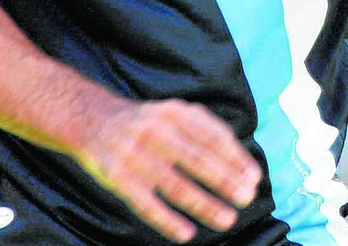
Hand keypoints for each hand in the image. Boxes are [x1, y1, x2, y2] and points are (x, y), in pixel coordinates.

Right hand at [76, 98, 260, 242]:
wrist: (93, 120)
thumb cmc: (147, 122)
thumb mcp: (174, 112)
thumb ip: (205, 129)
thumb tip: (241, 161)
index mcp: (175, 113)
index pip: (213, 137)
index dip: (237, 159)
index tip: (254, 178)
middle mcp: (157, 131)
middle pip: (198, 161)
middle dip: (226, 182)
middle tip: (247, 198)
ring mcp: (136, 155)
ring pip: (176, 186)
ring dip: (205, 205)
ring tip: (227, 219)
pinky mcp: (119, 178)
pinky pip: (146, 204)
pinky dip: (167, 220)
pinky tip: (187, 233)